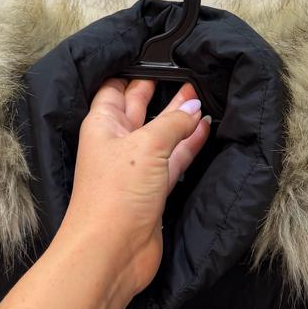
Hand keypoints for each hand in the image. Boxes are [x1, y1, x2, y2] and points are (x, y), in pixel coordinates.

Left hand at [58, 78, 211, 298]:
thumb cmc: (116, 193)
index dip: (134, 71)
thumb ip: (173, 122)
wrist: (111, 252)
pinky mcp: (154, 190)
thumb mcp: (147, 145)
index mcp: (103, 124)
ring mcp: (136, 167)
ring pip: (161, 134)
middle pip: (140, 108)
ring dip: (179, 117)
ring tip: (202, 95)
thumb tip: (193, 106)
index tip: (159, 56)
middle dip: (161, 91)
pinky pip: (174, 159)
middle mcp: (117, 143)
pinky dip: (188, 144)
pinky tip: (204, 127)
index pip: (116, 88)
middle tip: (188, 73)